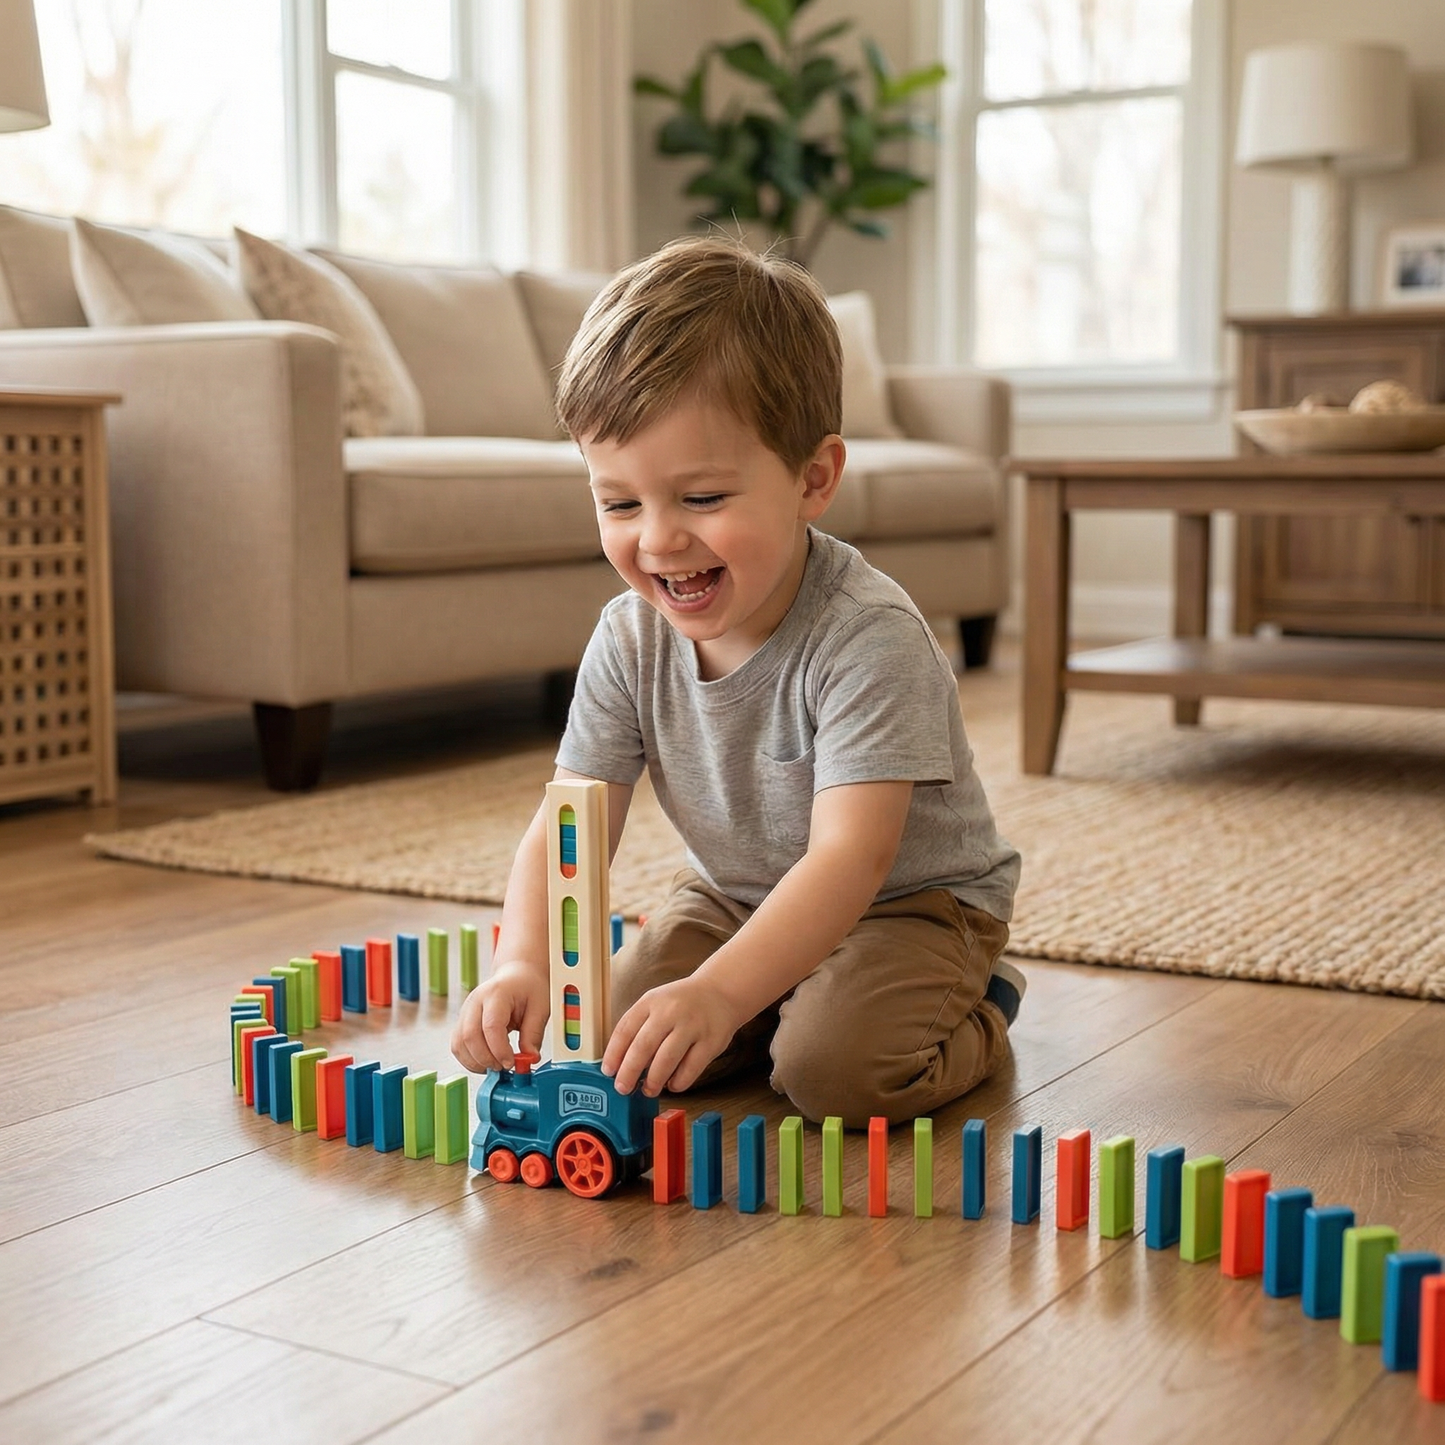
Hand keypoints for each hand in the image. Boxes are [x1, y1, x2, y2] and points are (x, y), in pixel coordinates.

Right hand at [451, 961, 548, 1072]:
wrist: (517, 975)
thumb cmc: (528, 988)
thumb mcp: (540, 1007)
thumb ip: (534, 1034)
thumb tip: (529, 1059)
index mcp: (497, 993)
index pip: (491, 1025)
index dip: (499, 1049)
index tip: (511, 1063)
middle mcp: (476, 1001)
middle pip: (469, 1036)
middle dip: (486, 1059)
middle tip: (505, 1066)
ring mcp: (465, 1011)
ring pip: (459, 1044)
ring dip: (476, 1062)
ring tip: (497, 1065)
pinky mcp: (462, 1021)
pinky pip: (457, 1046)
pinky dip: (469, 1059)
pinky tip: (486, 1061)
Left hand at [601, 976, 740, 1096]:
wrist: (720, 991)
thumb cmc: (682, 1003)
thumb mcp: (656, 1004)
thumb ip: (639, 1028)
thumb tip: (620, 1064)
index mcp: (651, 1001)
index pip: (624, 1030)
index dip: (613, 1054)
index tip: (608, 1071)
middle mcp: (670, 1011)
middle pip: (642, 1047)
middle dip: (629, 1073)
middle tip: (623, 1088)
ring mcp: (692, 1026)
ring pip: (666, 1060)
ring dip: (653, 1081)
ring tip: (649, 1089)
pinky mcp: (711, 1041)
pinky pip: (690, 1069)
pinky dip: (678, 1082)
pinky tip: (672, 1084)